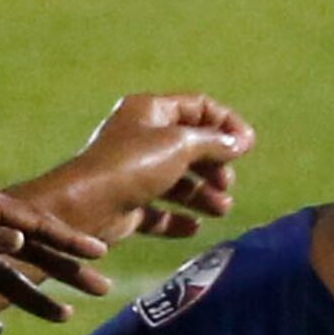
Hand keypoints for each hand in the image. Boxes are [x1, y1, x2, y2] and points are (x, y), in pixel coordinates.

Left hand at [36, 94, 252, 245]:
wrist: (85, 206)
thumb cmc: (133, 165)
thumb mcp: (180, 145)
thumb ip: (214, 143)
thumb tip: (242, 141)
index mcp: (150, 110)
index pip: (198, 107)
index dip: (226, 124)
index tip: (248, 146)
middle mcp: (140, 137)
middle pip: (189, 145)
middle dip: (215, 164)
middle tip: (226, 183)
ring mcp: (133, 172)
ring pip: (177, 180)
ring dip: (203, 194)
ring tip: (222, 209)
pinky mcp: (127, 204)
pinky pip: (159, 210)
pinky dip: (179, 218)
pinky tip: (195, 227)